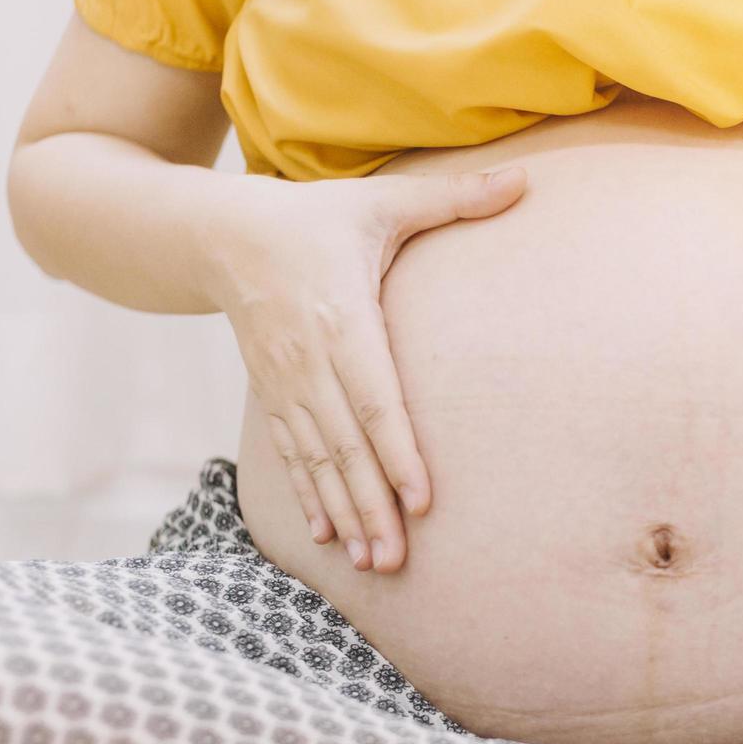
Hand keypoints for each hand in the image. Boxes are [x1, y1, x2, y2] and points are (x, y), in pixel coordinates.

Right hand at [204, 167, 529, 571]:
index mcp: (340, 317)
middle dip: (371, 506)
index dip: (397, 452)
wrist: (219, 234)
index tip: (422, 499)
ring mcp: (284, 383)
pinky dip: (309, 496)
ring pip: (317, 460)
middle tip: (398, 561)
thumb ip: (453, 198)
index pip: (374, 398)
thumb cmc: (313, 218)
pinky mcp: (270, 393)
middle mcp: (308, 360)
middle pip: (345, 446)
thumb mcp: (381, 201)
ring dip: (344, 513)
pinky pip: (291, 455)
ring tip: (371, 562)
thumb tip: (524, 181)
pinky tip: (326, 536)